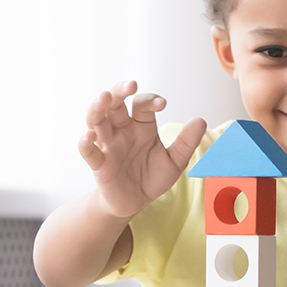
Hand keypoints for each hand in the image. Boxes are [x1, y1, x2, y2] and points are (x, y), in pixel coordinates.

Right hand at [78, 80, 205, 218]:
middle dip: (119, 91)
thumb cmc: (153, 177)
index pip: (142, 105)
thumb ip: (186, 142)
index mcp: (141, 126)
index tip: (162, 104)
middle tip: (130, 85)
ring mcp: (108, 145)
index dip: (150, 101)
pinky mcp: (99, 164)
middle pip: (114, 104)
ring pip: (96, 120)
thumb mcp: (174, 161)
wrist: (136, 202)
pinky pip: (88, 151)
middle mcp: (122, 131)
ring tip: (104, 97)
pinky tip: (89, 136)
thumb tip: (201, 121)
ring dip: (98, 108)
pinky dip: (85, 142)